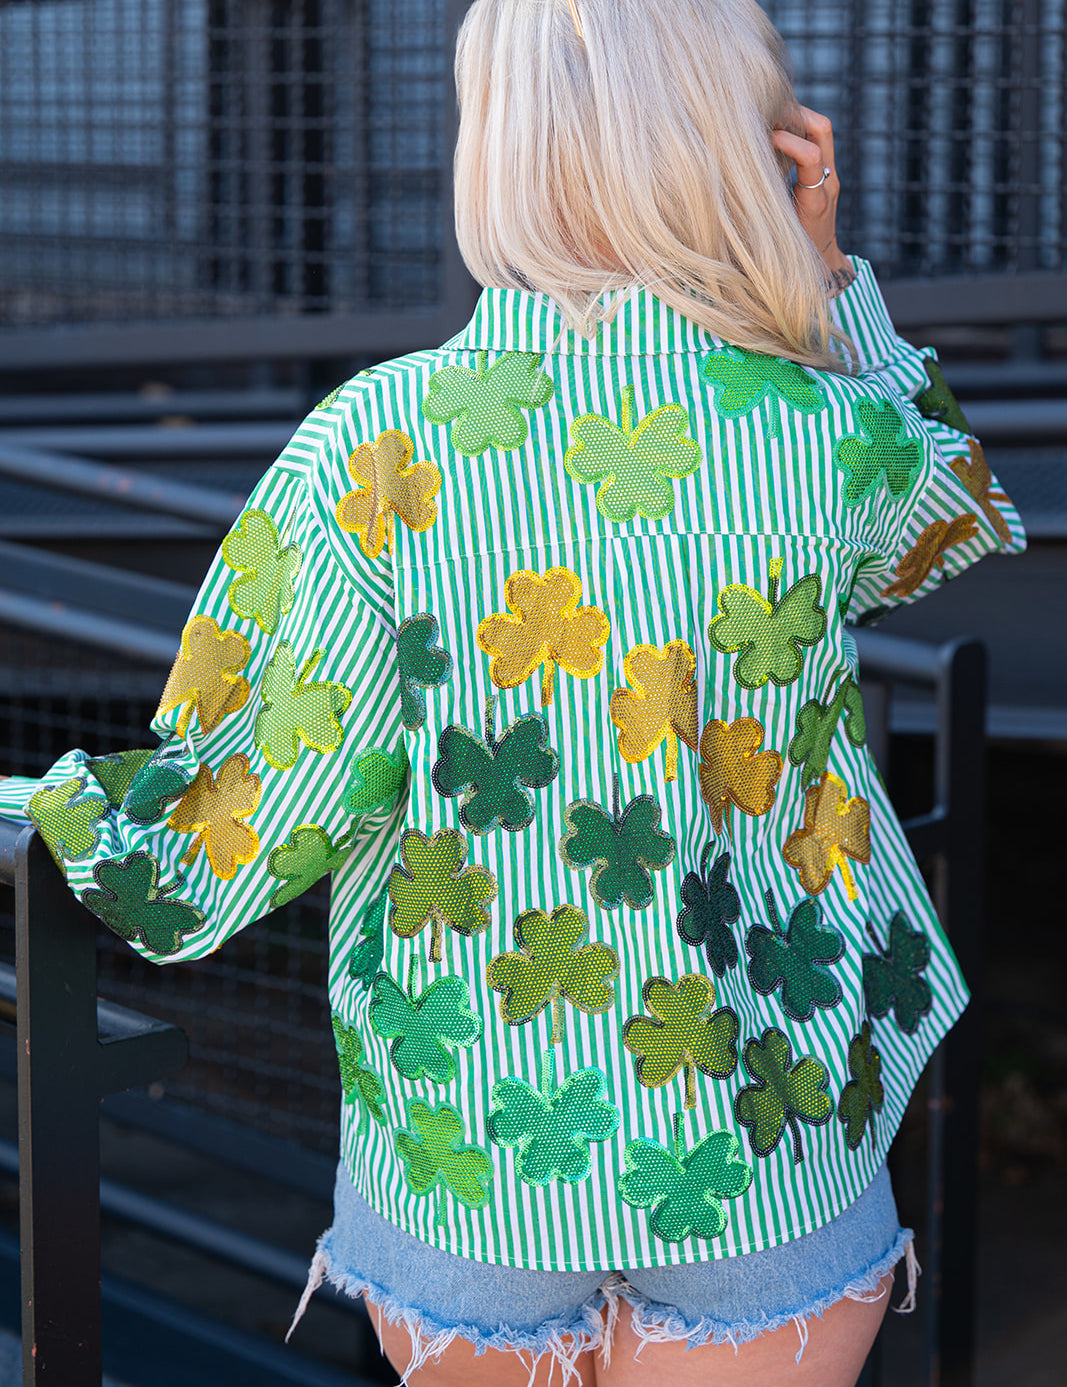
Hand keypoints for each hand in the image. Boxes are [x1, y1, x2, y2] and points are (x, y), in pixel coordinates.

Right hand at [772, 106, 850, 281]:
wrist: (824, 267)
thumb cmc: (794, 260)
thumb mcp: (775, 242)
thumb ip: (760, 219)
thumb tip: (727, 201)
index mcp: (816, 202)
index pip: (810, 156)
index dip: (787, 141)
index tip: (762, 139)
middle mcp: (828, 183)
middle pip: (822, 129)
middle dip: (795, 115)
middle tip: (766, 113)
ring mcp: (829, 176)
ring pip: (821, 129)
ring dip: (796, 118)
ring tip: (768, 118)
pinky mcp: (826, 173)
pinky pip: (815, 139)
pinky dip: (795, 130)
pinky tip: (773, 133)